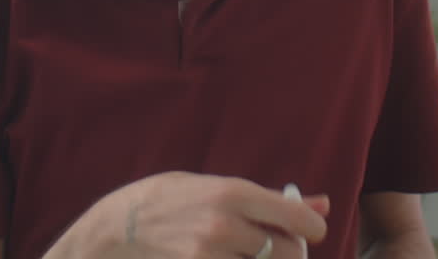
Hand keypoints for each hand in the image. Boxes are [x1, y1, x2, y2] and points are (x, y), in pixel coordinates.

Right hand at [92, 171, 330, 258]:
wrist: (116, 230)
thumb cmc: (167, 199)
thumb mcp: (214, 185)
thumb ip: (269, 198)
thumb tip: (322, 205)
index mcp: (233, 192)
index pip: (297, 219)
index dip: (311, 229)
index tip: (308, 231)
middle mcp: (225, 225)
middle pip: (289, 253)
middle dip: (290, 252)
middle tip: (274, 246)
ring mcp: (210, 256)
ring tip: (246, 251)